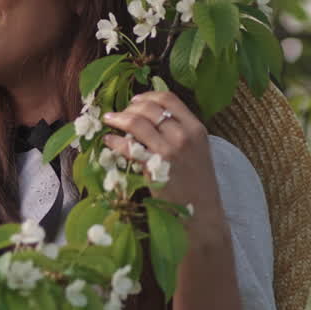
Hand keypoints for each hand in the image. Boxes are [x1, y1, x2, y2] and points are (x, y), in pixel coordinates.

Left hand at [101, 91, 221, 213]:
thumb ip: (179, 131)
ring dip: (118, 119)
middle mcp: (184, 135)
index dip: (147, 96)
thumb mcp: (197, 149)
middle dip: (129, 108)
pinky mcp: (155, 167)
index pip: (168, 98)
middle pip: (149, 108)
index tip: (134, 101)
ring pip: (136, 123)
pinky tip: (108, 141)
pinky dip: (114, 141)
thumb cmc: (197, 182)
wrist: (202, 212)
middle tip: (119, 114)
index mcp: (196, 128)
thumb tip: (149, 116)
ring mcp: (170, 150)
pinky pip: (128, 147)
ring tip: (108, 121)